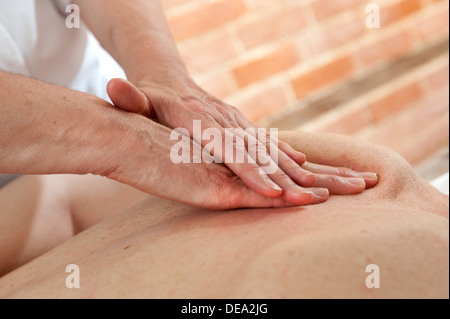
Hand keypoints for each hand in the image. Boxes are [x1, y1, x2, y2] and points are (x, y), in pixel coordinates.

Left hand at [107, 78, 378, 206]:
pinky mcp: (242, 126)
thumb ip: (129, 99)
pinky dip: (288, 157)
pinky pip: (269, 143)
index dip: (250, 170)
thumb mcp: (137, 98)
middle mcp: (224, 118)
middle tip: (309, 199)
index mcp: (199, 116)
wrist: (169, 79)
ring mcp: (237, 121)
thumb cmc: (151, 97)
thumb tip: (114, 89)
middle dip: (283, 178)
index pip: (228, 147)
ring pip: (270, 147)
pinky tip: (306, 167)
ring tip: (321, 186)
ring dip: (295, 169)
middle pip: (257, 151)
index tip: (271, 192)